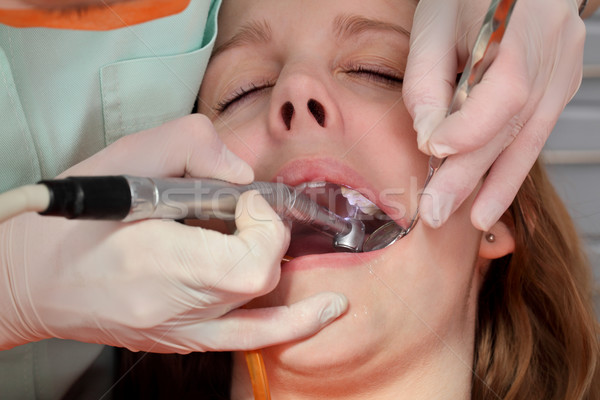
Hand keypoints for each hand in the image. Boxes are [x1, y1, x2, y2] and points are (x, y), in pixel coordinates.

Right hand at [0, 114, 347, 352]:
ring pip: (264, 314)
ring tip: (320, 272)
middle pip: (259, 282)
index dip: (263, 226)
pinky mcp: (182, 339)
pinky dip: (290, 325)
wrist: (29, 281)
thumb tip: (243, 173)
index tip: (245, 200)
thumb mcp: (125, 157)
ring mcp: (181, 331)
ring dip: (292, 282)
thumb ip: (192, 145)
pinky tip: (323, 313)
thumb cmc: (69, 222)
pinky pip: (248, 341)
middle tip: (247, 216)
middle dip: (270, 240)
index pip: (249, 263)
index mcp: (160, 264)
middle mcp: (176, 308)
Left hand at [403, 0, 585, 229]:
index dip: (469, 130)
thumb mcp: (433, 24)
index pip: (505, 94)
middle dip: (471, 174)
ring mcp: (562, 72)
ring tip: (474, 220)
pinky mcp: (558, 86)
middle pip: (513, 127)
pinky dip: (511, 166)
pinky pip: (534, 133)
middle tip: (437, 211)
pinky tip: (492, 194)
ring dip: (499, 184)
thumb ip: (427, 82)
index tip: (432, 150)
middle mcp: (554, 55)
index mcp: (523, 29)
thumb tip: (429, 139)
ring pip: (530, 139)